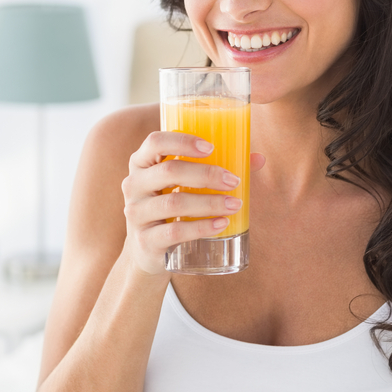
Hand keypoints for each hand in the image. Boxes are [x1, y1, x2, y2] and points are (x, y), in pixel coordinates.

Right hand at [121, 132, 262, 275]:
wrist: (148, 250)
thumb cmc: (173, 207)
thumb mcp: (185, 184)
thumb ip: (218, 168)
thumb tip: (258, 159)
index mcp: (142, 162)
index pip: (155, 142)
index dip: (183, 141)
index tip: (211, 147)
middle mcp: (133, 185)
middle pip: (169, 171)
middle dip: (206, 174)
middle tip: (234, 181)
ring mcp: (136, 214)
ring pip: (174, 203)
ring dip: (209, 203)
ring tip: (235, 204)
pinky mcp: (145, 241)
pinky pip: (175, 231)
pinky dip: (202, 227)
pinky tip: (222, 224)